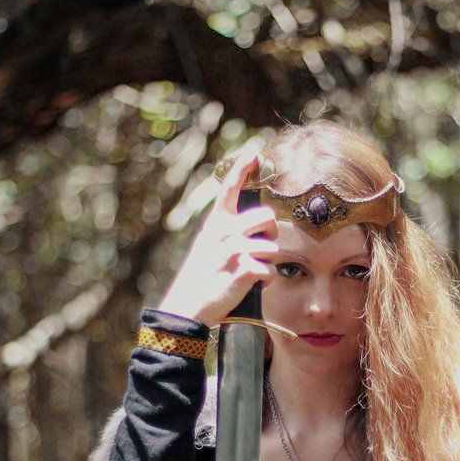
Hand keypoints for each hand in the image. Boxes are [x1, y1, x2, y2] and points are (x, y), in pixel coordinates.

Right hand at [157, 145, 278, 326]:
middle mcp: (224, 232)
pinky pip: (269, 271)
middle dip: (270, 235)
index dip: (242, 169)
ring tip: (253, 272)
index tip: (254, 154)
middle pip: (267, 217)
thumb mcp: (207, 247)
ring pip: (272, 247)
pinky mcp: (242, 270)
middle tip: (260, 249)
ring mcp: (233, 250)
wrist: (187, 306)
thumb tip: (254, 222)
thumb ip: (226, 231)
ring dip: (268, 263)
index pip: (230, 189)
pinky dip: (265, 282)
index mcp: (216, 223)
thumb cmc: (202, 278)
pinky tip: (252, 285)